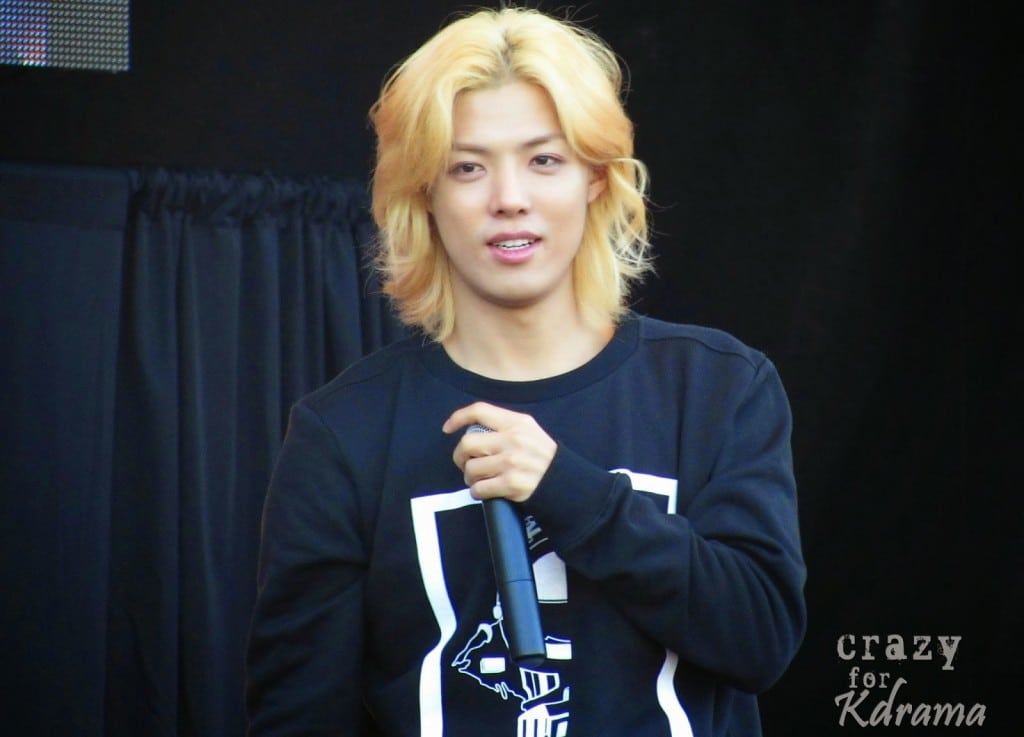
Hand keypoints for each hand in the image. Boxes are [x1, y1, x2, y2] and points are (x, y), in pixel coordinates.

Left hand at [442, 402, 556, 502]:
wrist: (563, 481)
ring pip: (470, 468)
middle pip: (467, 443)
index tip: (447, 429)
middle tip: (465, 463)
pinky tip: (485, 490)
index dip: (458, 418)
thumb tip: (471, 429)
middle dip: (460, 456)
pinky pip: (479, 488)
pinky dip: (477, 491)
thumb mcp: (529, 430)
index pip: (479, 411)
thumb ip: (504, 426)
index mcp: (516, 423)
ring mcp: (511, 462)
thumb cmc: (542, 456)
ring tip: (479, 479)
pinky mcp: (511, 484)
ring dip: (469, 477)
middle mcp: (513, 440)